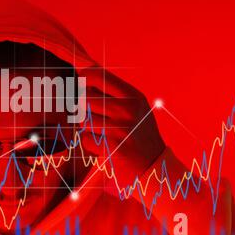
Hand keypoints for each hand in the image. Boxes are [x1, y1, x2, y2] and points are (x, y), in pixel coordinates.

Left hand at [78, 66, 164, 185]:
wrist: (153, 165)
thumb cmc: (139, 132)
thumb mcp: (135, 106)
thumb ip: (112, 89)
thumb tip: (84, 70)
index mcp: (133, 96)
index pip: (98, 76)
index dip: (84, 78)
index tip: (81, 82)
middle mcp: (127, 110)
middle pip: (85, 98)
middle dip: (84, 107)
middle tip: (96, 115)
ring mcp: (119, 128)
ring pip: (83, 119)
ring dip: (87, 127)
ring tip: (103, 132)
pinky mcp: (111, 147)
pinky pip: (85, 138)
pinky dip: (90, 143)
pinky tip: (104, 145)